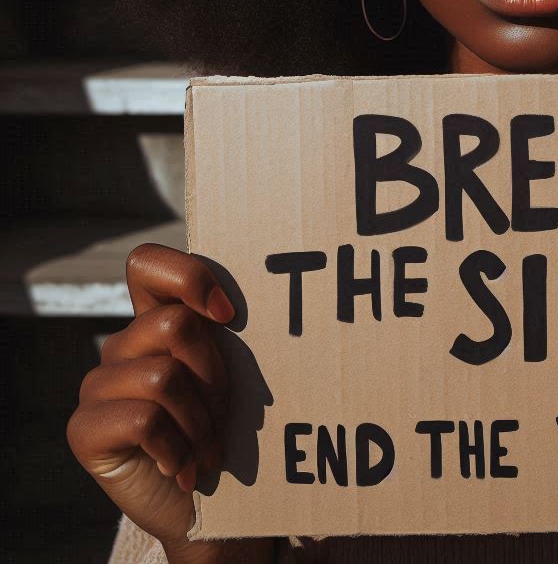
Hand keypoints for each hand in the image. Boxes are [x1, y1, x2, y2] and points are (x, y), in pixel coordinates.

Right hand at [66, 243, 272, 563]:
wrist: (214, 505)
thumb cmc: (233, 428)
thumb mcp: (236, 370)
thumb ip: (228, 329)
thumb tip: (261, 293)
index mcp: (156, 320)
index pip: (147, 263)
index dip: (187, 277)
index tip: (230, 315)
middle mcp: (123, 345)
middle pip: (174, 324)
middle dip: (213, 373)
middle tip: (222, 412)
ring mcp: (98, 385)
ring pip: (164, 375)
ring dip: (200, 420)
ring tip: (208, 447)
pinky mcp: (85, 428)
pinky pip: (143, 418)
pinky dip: (177, 446)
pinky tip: (184, 467)